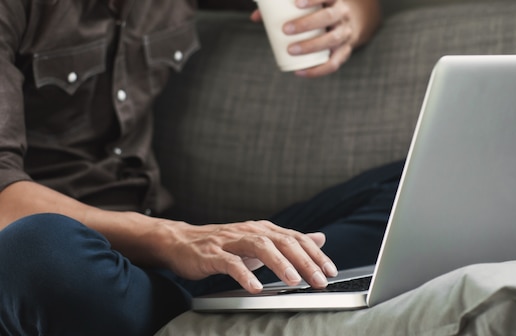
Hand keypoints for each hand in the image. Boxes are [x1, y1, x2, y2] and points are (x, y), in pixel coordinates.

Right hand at [159, 219, 337, 293]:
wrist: (183, 242)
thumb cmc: (225, 245)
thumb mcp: (261, 241)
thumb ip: (290, 241)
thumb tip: (320, 238)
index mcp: (264, 229)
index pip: (296, 239)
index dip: (315, 254)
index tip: (331, 271)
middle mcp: (251, 230)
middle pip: (282, 242)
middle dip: (304, 261)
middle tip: (319, 280)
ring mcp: (231, 241)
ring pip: (260, 247)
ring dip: (279, 264)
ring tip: (294, 280)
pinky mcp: (213, 254)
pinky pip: (230, 263)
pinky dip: (244, 275)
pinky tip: (255, 288)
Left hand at [251, 0, 355, 77]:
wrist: (345, 25)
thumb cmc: (317, 12)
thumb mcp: (307, 5)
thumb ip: (281, 7)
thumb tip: (255, 17)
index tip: (296, 2)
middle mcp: (343, 14)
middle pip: (329, 16)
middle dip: (307, 23)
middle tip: (286, 29)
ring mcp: (345, 33)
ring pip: (332, 39)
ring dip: (311, 46)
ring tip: (291, 50)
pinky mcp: (345, 51)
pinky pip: (334, 63)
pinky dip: (317, 69)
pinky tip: (300, 71)